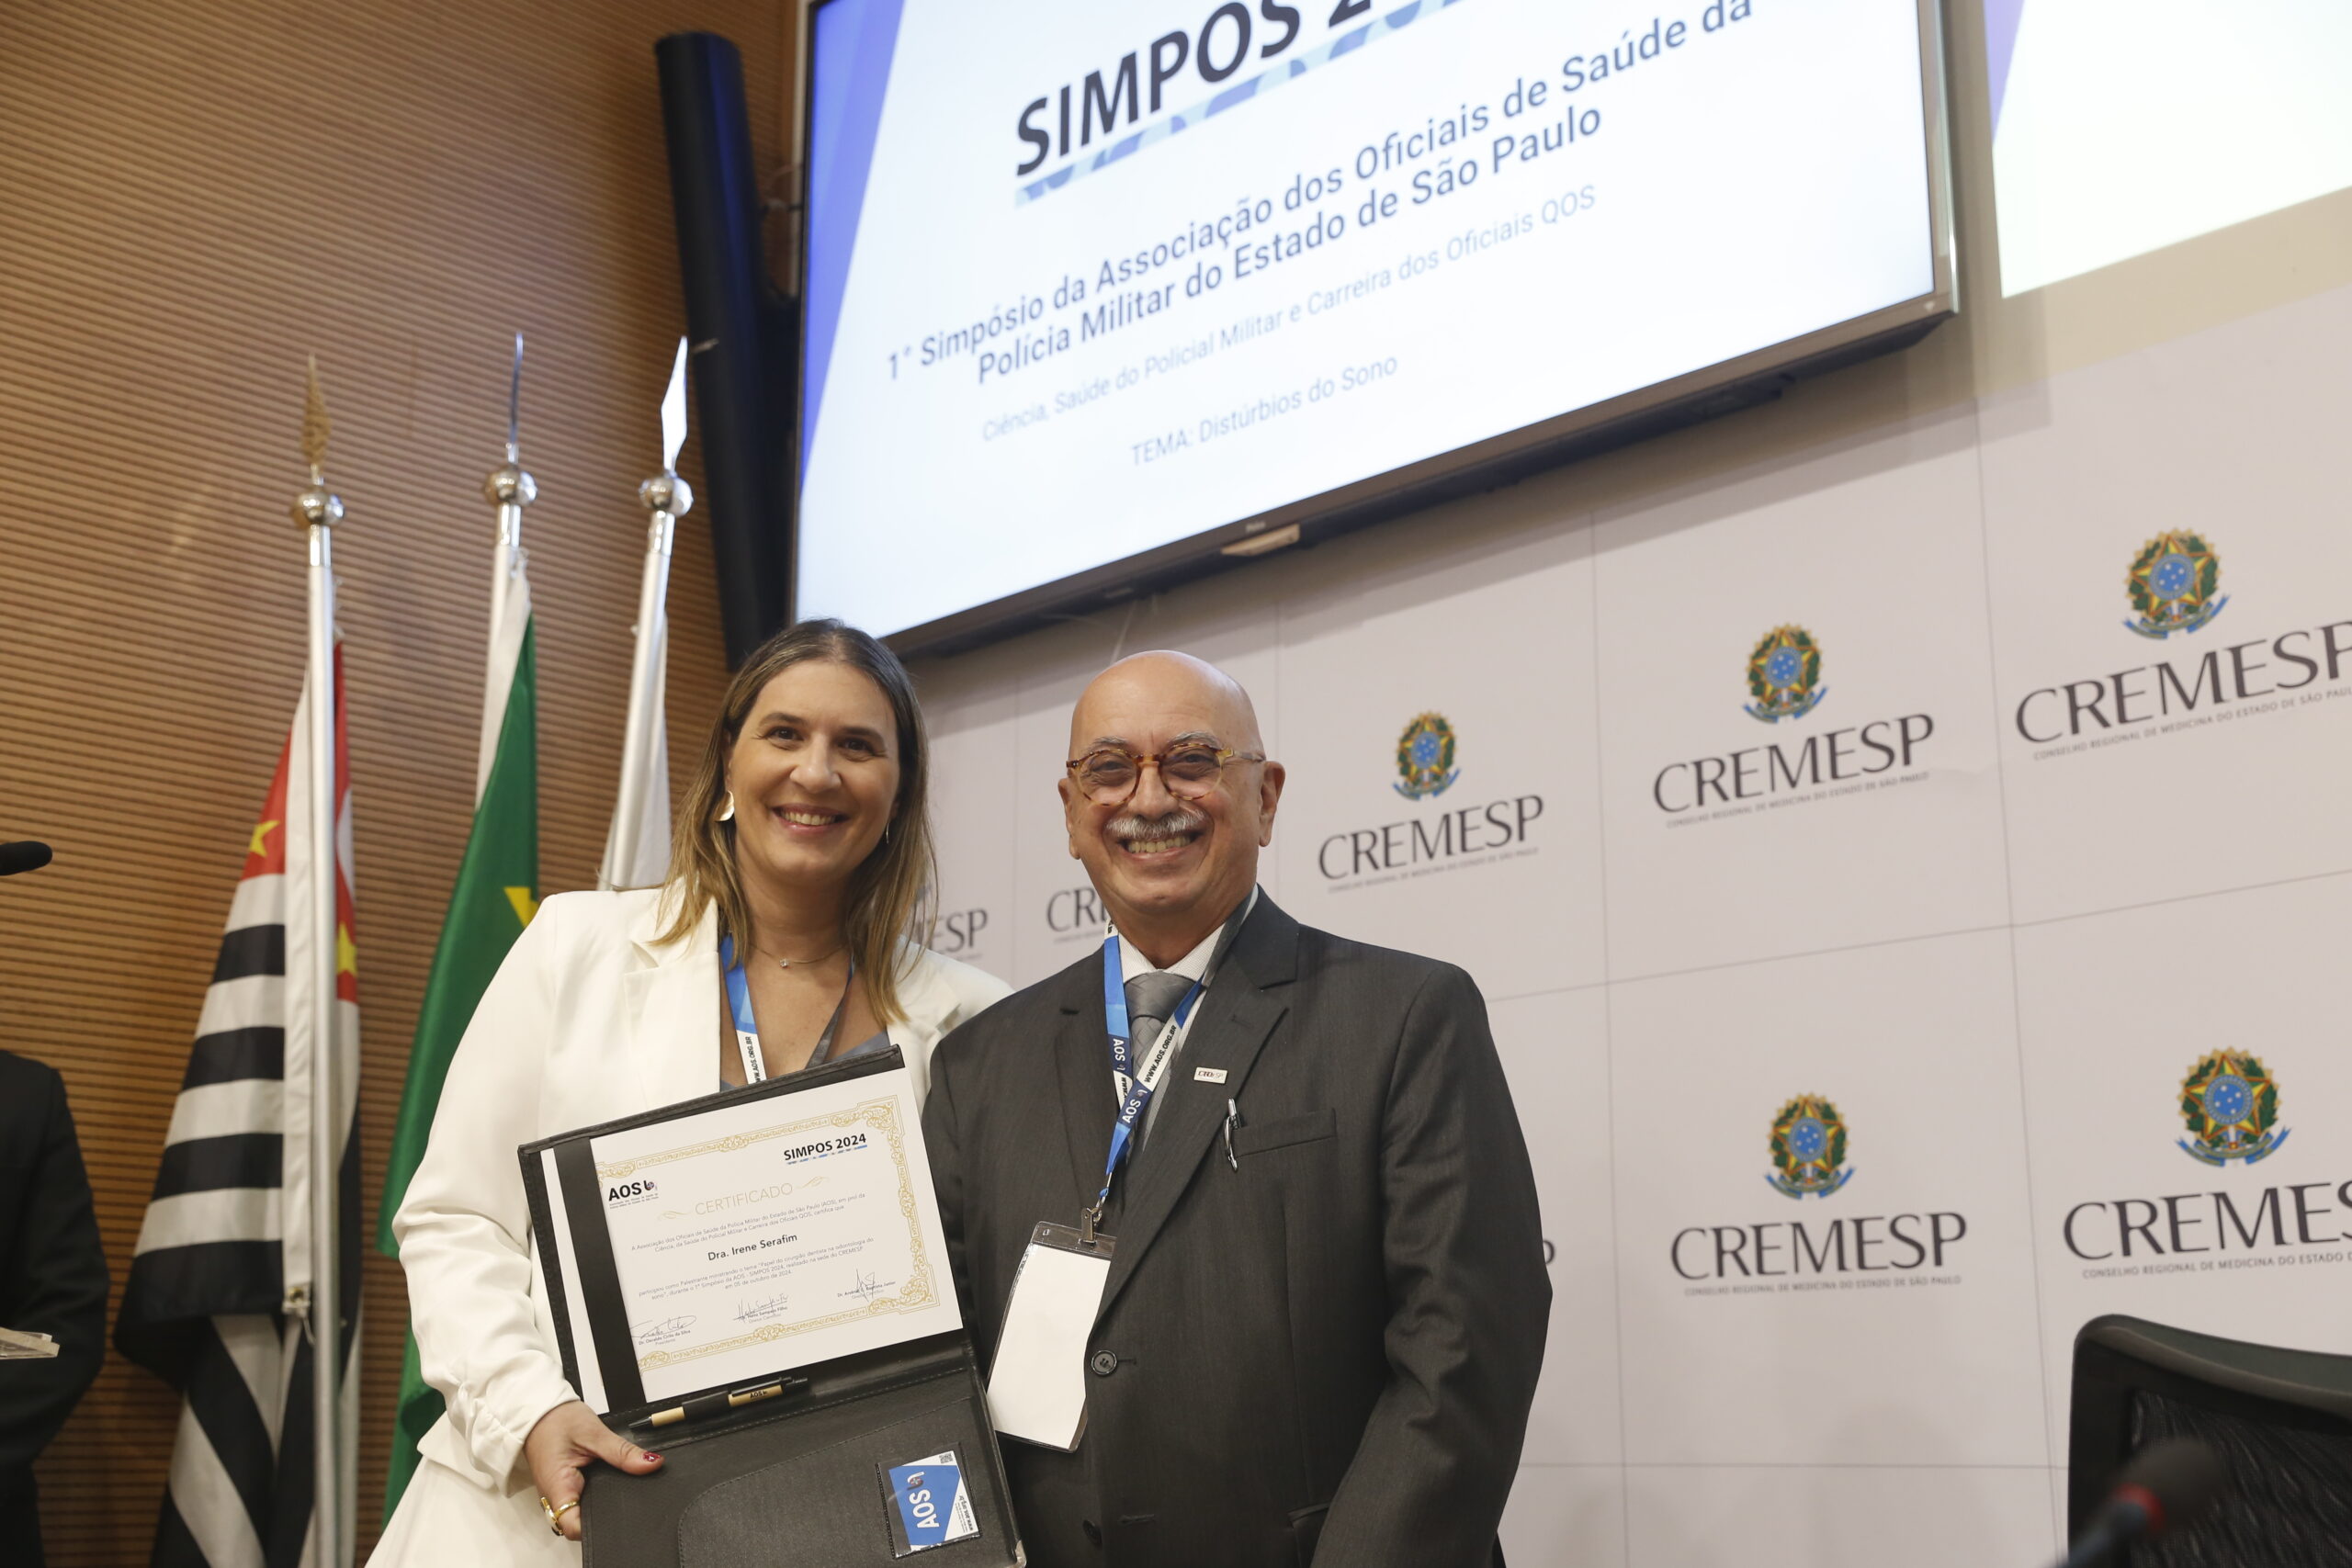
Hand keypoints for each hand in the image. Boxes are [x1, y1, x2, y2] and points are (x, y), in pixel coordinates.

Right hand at [523, 1400, 662, 1540]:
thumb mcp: (595, 1434)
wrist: (539, 1410)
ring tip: (618, 1487)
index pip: (574, 1527)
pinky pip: (580, 1499)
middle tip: (627, 1497)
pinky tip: (608, 1482)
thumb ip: (623, 1453)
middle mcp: (554, 1497)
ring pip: (581, 1512)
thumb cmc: (556, 1420)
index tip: (622, 1513)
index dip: (598, 1527)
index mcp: (558, 1487)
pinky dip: (595, 1493)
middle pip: (580, 1523)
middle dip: (604, 1515)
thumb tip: (651, 1464)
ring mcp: (558, 1493)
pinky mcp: (563, 1486)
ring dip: (600, 1504)